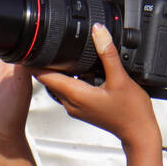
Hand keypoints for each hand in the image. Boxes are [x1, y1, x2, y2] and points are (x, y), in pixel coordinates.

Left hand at [33, 26, 159, 148]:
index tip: (28, 49)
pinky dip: (68, 80)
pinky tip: (80, 71)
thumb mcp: (120, 78)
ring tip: (59, 54)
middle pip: (48, 80)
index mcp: (76, 95)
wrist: (138, 133)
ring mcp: (76, 108)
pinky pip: (68, 91)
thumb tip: (98, 32)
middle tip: (41, 45)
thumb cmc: (131, 112)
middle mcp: (71, 103)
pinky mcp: (83, 109)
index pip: (44, 76)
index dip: (34, 62)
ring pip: (58, 86)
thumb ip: (107, 53)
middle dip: (43, 63)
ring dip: (57, 71)